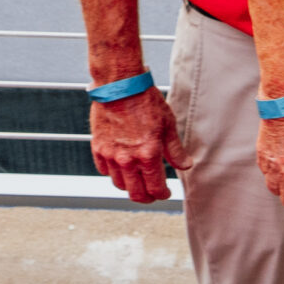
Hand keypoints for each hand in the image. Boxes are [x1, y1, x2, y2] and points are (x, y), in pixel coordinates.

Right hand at [90, 86, 182, 202]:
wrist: (120, 86)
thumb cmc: (146, 101)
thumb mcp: (168, 124)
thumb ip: (175, 150)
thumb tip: (185, 165)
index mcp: (148, 155)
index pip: (155, 188)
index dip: (162, 194)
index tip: (165, 193)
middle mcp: (128, 160)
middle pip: (135, 193)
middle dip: (146, 197)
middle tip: (152, 194)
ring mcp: (111, 156)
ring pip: (119, 184)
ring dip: (130, 186)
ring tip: (137, 180)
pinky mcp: (98, 148)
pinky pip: (104, 171)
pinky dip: (113, 173)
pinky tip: (121, 167)